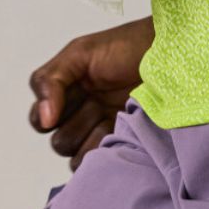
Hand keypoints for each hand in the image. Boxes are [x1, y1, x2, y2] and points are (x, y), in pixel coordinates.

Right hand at [29, 17, 155, 167]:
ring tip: (111, 119)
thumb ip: (51, 81)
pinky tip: (120, 133)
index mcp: (67, 93)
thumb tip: (45, 119)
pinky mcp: (125, 141)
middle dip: (75, 128)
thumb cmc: (125, 47)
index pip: (40, 120)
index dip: (48, 117)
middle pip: (60, 142)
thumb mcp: (79, 54)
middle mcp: (82, 114)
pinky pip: (103, 161)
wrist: (168, 53)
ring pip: (78, 157)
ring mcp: (104, 129)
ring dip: (91, 142)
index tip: (70, 99)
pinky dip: (106, 154)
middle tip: (96, 105)